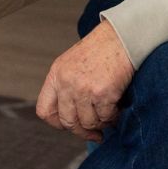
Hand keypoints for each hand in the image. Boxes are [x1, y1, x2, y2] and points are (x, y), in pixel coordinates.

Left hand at [36, 22, 134, 141]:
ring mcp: (84, 89)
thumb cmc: (102, 49)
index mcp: (56, 75)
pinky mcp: (103, 93)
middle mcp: (67, 83)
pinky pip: (106, 117)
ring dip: (101, 124)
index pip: (44, 110)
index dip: (57, 123)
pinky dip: (113, 117)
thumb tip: (70, 116)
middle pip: (68, 122)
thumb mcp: (73, 63)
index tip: (70, 125)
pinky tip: (118, 110)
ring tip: (109, 117)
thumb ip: (66, 86)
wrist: (123, 35)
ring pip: (88, 123)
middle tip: (95, 133)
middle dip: (82, 131)